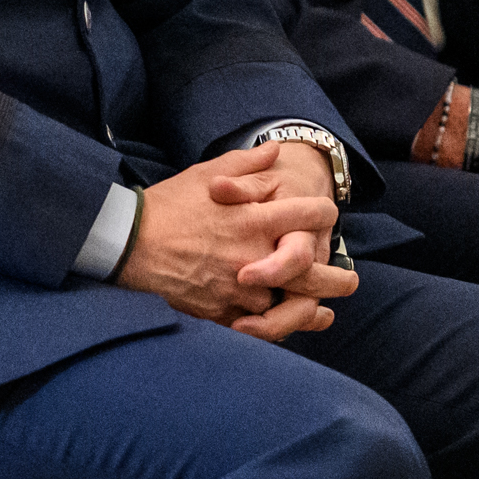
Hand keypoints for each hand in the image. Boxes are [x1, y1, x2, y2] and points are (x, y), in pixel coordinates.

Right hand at [117, 141, 352, 341]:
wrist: (127, 243)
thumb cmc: (168, 205)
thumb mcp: (207, 173)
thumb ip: (247, 165)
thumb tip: (276, 150)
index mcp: (253, 218)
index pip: (308, 215)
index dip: (323, 213)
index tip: (328, 216)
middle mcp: (253, 255)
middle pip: (311, 272)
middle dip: (336, 280)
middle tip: (351, 282)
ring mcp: (237, 287)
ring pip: (286, 305)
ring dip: (308, 310)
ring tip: (323, 312)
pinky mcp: (220, 311)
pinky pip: (257, 325)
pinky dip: (275, 328)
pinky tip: (286, 327)